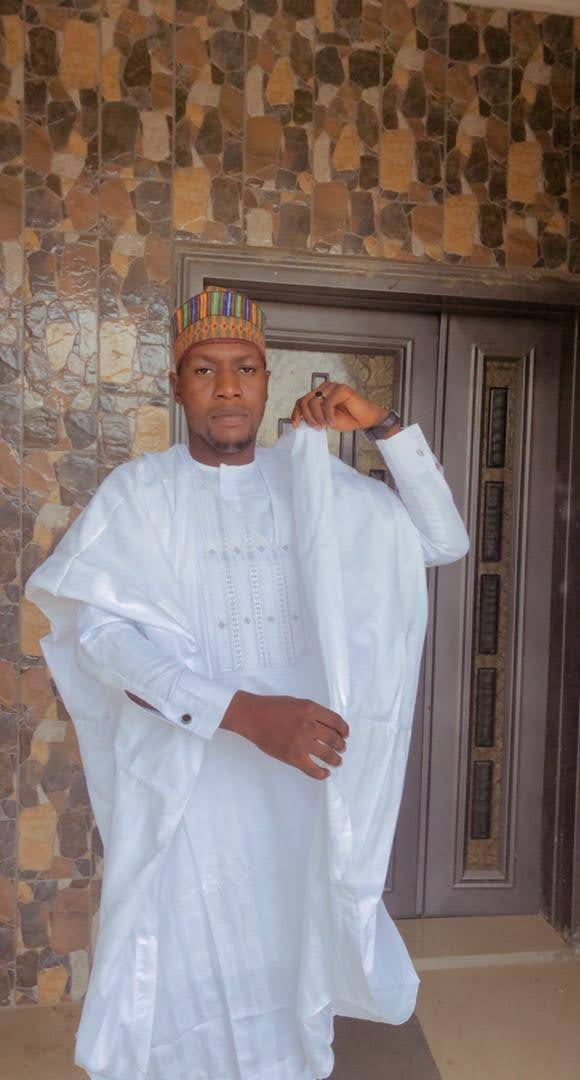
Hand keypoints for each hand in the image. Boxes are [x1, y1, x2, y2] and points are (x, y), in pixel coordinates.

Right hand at [221, 690, 348, 780]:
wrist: (252, 716)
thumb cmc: (272, 707)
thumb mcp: (297, 702)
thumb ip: (313, 712)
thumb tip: (329, 726)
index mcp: (310, 709)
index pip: (336, 721)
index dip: (344, 729)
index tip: (346, 734)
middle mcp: (308, 725)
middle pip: (334, 738)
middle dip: (341, 745)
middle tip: (342, 748)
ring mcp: (301, 742)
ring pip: (327, 754)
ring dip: (336, 759)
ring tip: (337, 761)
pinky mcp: (292, 756)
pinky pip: (312, 769)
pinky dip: (322, 773)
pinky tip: (325, 773)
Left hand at [290, 381, 388, 431]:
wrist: (366, 419)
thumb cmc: (348, 418)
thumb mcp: (325, 420)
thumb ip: (313, 417)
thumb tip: (300, 420)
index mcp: (319, 395)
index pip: (301, 401)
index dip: (296, 413)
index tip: (296, 426)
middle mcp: (324, 388)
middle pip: (305, 401)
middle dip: (308, 417)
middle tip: (317, 427)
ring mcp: (332, 387)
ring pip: (314, 402)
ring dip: (319, 417)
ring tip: (327, 424)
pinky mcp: (341, 389)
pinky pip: (328, 403)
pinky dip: (328, 415)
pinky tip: (333, 421)